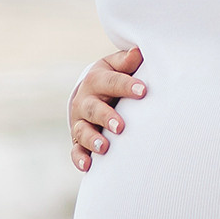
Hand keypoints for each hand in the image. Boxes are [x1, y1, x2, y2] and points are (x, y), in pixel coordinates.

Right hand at [70, 46, 146, 171]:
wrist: (92, 93)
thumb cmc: (114, 78)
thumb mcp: (117, 66)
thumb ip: (128, 62)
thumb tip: (139, 51)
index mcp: (97, 80)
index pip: (111, 81)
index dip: (126, 85)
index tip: (143, 91)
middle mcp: (85, 101)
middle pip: (93, 108)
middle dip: (106, 117)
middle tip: (121, 126)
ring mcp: (80, 121)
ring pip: (82, 131)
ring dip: (92, 139)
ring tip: (104, 147)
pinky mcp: (78, 140)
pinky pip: (76, 151)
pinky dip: (80, 159)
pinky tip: (88, 166)